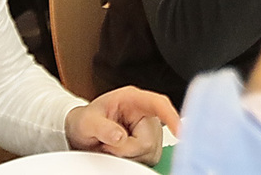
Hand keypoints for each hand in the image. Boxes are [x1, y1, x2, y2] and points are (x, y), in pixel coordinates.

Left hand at [64, 86, 178, 164]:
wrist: (81, 132)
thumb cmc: (85, 120)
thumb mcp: (86, 121)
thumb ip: (102, 128)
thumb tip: (120, 137)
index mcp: (133, 99)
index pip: (158, 103)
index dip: (171, 115)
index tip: (180, 130)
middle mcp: (145, 113)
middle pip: (151, 138)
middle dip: (129, 148)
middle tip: (108, 145)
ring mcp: (149, 130)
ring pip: (151, 151)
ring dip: (131, 155)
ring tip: (113, 148)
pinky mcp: (149, 145)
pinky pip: (149, 159)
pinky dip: (134, 160)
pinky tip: (121, 154)